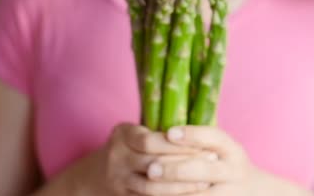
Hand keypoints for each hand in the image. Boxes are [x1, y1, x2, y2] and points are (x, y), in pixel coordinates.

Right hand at [80, 123, 212, 194]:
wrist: (102, 171)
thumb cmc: (134, 145)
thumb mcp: (140, 131)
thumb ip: (162, 129)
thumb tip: (204, 125)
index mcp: (122, 133)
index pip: (151, 141)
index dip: (179, 145)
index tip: (205, 146)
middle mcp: (116, 155)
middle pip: (154, 163)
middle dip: (185, 164)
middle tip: (211, 163)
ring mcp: (117, 178)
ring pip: (153, 186)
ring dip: (182, 185)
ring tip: (205, 182)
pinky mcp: (123, 195)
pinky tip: (189, 193)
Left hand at [144, 125, 263, 195]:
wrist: (252, 191)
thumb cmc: (223, 162)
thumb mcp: (219, 148)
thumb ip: (198, 140)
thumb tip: (162, 132)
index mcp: (231, 149)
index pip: (214, 137)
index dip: (192, 135)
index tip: (169, 133)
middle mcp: (233, 171)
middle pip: (203, 171)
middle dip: (174, 170)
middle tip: (150, 169)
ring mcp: (229, 193)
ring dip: (170, 192)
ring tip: (147, 186)